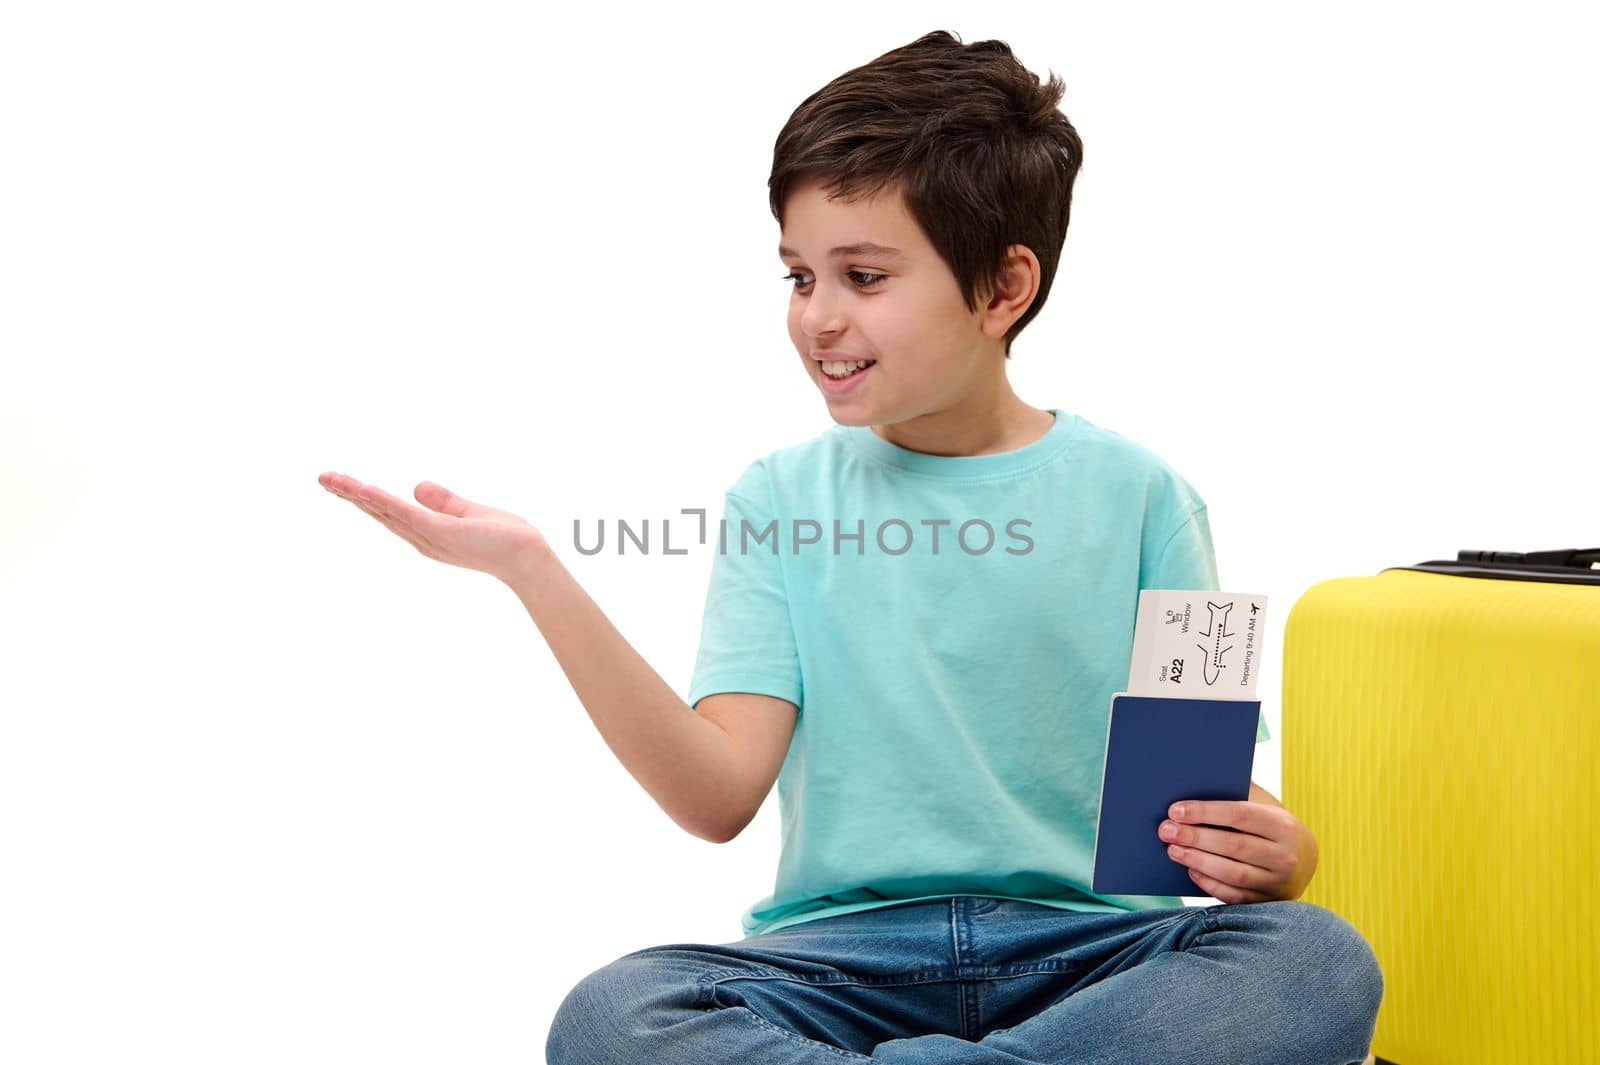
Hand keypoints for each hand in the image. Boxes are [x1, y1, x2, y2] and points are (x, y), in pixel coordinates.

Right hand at [319, 471, 547, 585]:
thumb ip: (442, 501)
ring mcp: (429, 537)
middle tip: (322, 479)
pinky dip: (383, 501)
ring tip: (330, 480)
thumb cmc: (506, 538)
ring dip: (357, 495)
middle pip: (379, 513)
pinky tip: (363, 489)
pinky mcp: (441, 533)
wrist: (528, 557)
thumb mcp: (468, 513)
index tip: (340, 483)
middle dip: (349, 496)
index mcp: (428, 533)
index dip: (364, 498)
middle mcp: (422, 539)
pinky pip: (406, 514)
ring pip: (386, 512)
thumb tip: (418, 487)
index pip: (389, 512)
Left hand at [1158, 798, 1317, 903]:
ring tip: (1172, 850)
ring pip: (1233, 873)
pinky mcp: (1266, 902)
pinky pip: (1234, 896)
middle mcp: (1285, 855)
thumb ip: (1235, 792)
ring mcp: (1277, 882)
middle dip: (1195, 837)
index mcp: (1283, 825)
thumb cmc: (1268, 825)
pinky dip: (1210, 884)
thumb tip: (1192, 780)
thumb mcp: (1262, 805)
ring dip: (1198, 860)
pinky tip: (1190, 870)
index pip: (1240, 815)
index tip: (1175, 810)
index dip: (1205, 812)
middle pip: (1234, 845)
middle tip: (1166, 830)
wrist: (1302, 859)